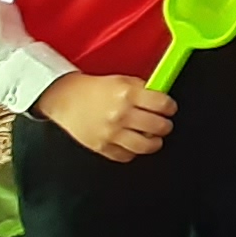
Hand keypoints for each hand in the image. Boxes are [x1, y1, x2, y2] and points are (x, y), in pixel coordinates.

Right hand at [38, 72, 176, 161]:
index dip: (170, 107)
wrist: (65, 100)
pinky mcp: (103, 147)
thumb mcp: (120, 80)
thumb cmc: (92, 90)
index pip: (162, 104)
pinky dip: (133, 151)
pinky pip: (127, 156)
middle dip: (165, 125)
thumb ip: (142, 89)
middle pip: (159, 127)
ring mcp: (112, 133)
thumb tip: (162, 98)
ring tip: (152, 137)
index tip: (169, 109)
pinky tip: (132, 143)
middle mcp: (120, 114)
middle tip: (163, 123)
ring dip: (154, 142)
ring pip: (146, 146)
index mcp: (126, 94)